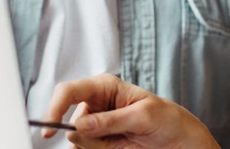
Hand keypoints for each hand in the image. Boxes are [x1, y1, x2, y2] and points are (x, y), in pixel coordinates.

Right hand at [42, 73, 219, 148]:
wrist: (179, 140)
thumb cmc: (166, 119)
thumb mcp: (142, 117)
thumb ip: (110, 121)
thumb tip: (78, 126)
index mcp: (105, 86)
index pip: (69, 91)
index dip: (55, 107)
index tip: (50, 128)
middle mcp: (95, 103)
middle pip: (67, 116)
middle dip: (78, 133)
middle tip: (104, 141)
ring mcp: (95, 123)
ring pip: (75, 138)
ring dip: (91, 145)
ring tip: (122, 141)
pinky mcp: (98, 140)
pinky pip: (84, 148)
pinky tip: (118, 145)